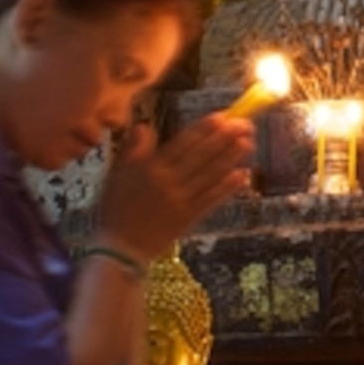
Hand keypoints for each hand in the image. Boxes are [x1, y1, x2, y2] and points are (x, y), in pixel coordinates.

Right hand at [96, 112, 255, 260]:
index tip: (222, 116)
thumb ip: (132, 149)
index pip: (182, 144)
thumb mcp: (116, 174)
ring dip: (231, 158)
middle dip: (224, 138)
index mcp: (151, 169)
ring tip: (248, 142)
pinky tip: (242, 175)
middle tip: (245, 124)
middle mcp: (168, 182)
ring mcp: (181, 201)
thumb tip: (144, 125)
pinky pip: (211, 199)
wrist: (121, 248)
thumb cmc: (115, 209)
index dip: (203, 129)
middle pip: (201, 156)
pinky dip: (227, 187)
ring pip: (210, 175)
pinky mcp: (189, 218)